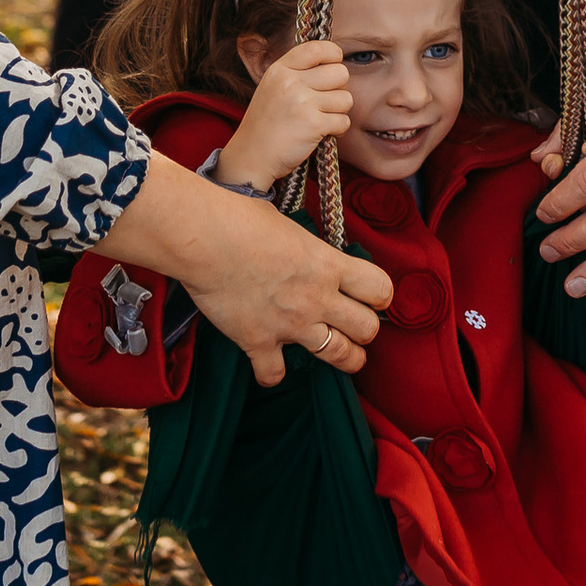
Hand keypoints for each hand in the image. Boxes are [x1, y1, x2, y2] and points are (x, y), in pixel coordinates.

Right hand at [101, 150, 391, 386]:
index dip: (381, 295)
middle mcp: (317, 298)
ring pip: (339, 356)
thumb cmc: (239, 218)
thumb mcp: (285, 217)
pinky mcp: (259, 342)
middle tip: (354, 326)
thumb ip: (303, 232)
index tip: (372, 296)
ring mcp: (290, 324)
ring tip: (340, 354)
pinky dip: (271, 373)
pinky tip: (269, 364)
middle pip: (368, 329)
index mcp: (327, 264)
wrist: (203, 240)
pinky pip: (274, 375)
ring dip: (343, 358)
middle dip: (365, 330)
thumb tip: (303, 211)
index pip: (380, 289)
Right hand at [216, 39, 351, 191]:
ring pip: (346, 98)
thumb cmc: (266, 124)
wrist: (251, 156)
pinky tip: (322, 132)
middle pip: (340, 73)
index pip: (317, 48)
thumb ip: (297, 72)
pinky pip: (344, 121)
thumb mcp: (272, 87)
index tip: (333, 66)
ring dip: (338, 112)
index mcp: (280, 69)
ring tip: (321, 118)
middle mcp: (291, 82)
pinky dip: (337, 129)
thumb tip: (333, 62)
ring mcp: (302, 102)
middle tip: (324, 102)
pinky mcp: (313, 124)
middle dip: (339, 89)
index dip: (334, 55)